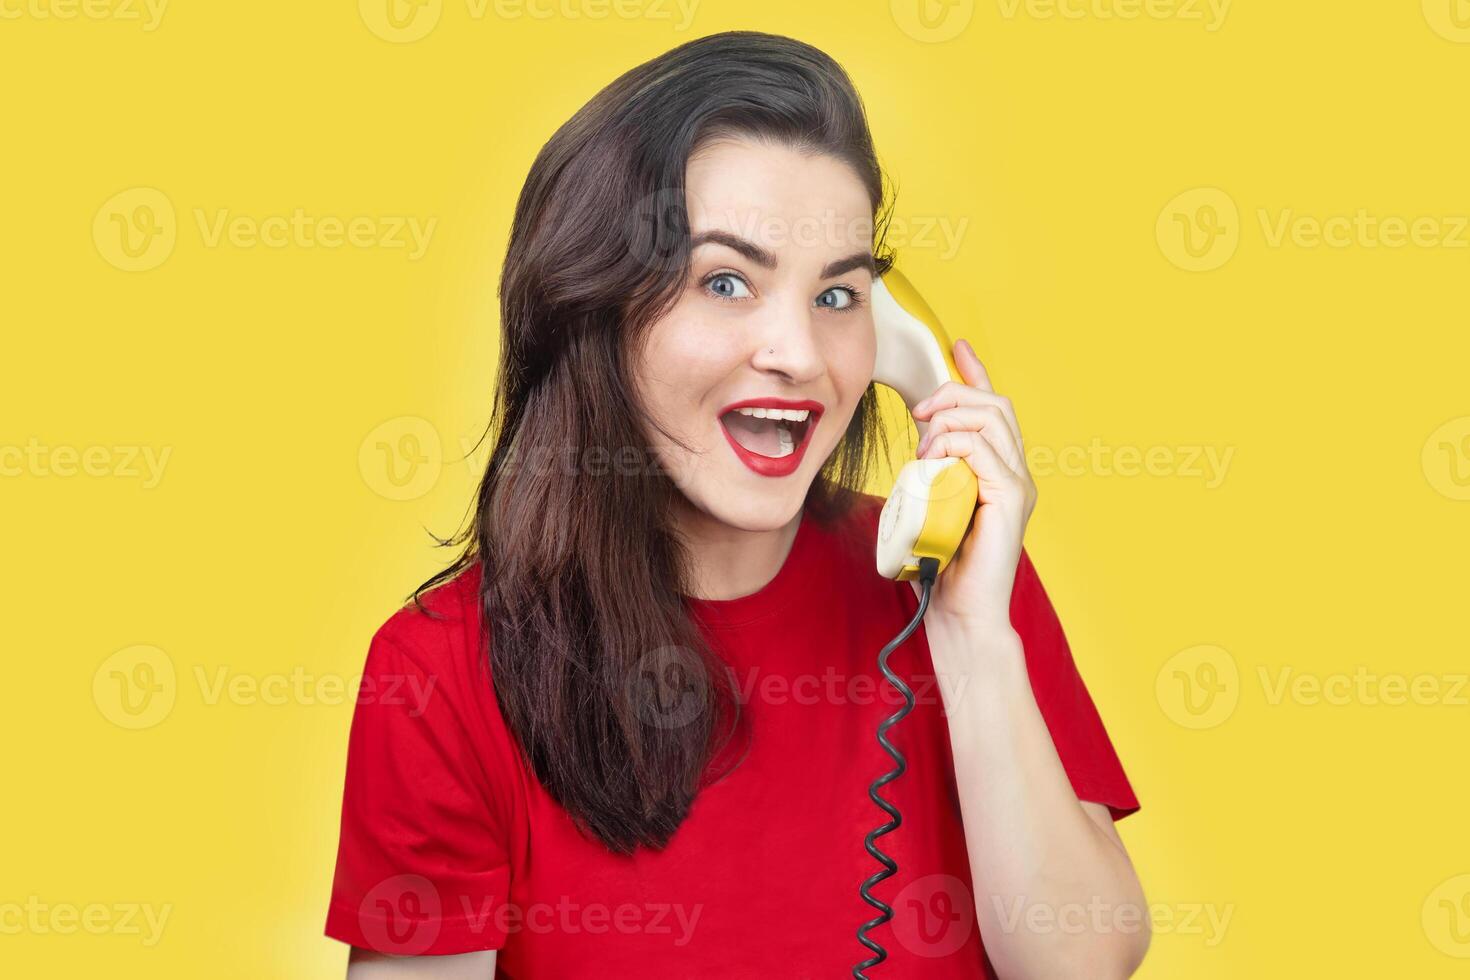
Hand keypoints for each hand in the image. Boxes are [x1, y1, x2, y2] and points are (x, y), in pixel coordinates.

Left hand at [908, 338, 1037, 630]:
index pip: (993, 408)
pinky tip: (935, 461)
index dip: (976, 373)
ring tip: (925, 449)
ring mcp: (1018, 484)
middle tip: (918, 414)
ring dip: (949, 421)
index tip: (957, 346)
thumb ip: (931, 474)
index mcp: (999, 470)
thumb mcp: (930, 504)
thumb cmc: (940, 564)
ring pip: (990, 419)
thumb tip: (915, 450)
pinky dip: (954, 445)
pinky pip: (983, 449)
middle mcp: (1015, 472)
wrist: (958, 612)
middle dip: (953, 393)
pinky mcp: (1011, 498)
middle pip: (994, 403)